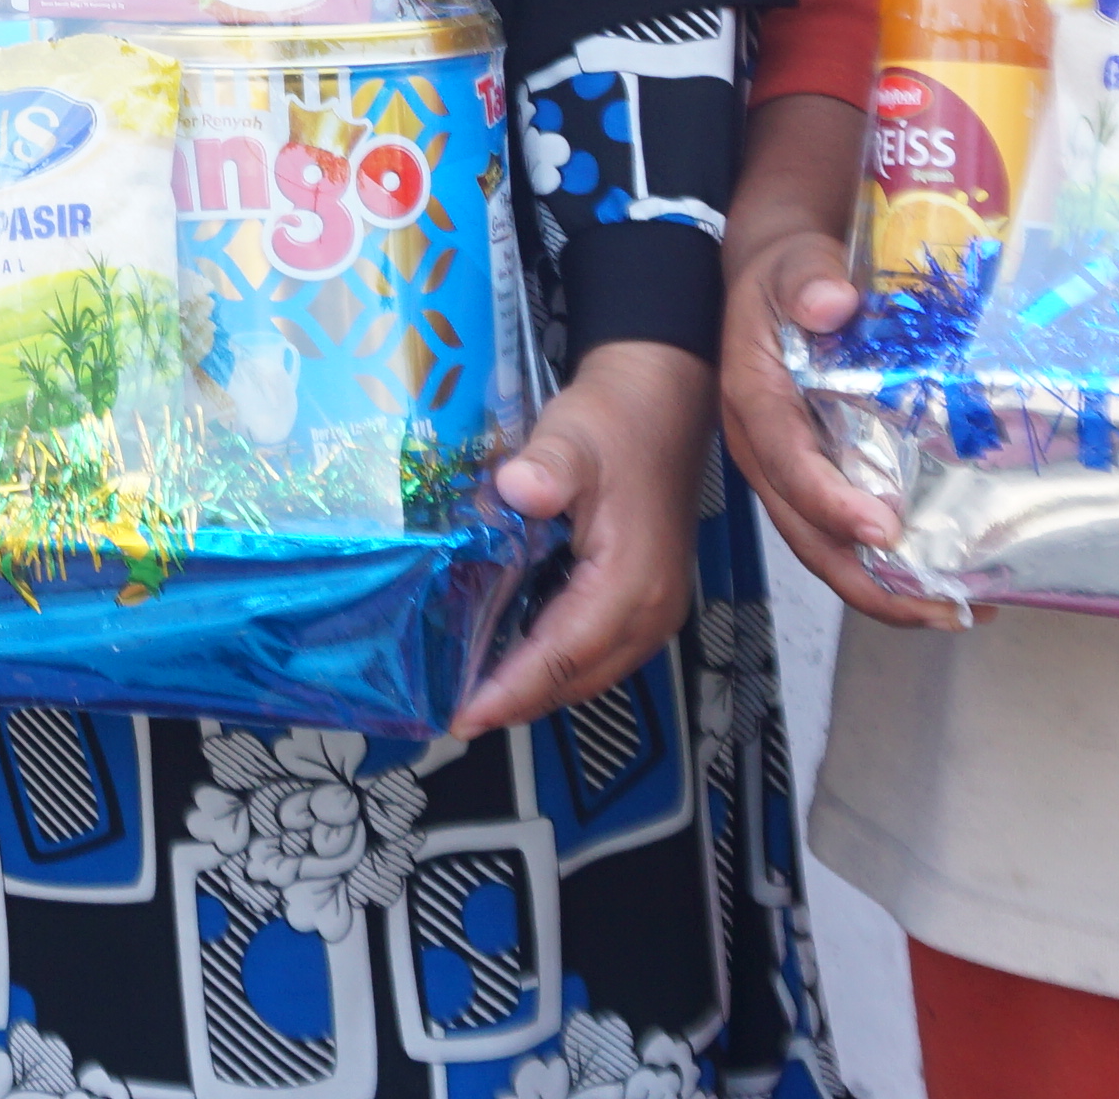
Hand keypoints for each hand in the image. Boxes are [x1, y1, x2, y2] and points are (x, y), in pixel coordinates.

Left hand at [451, 341, 711, 735]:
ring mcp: (654, 608)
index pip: (564, 656)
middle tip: (455, 713)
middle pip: (576, 678)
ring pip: (588, 671)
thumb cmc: (618, 421)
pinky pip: (596, 649)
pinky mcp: (645, 598)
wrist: (663, 401)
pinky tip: (513, 654)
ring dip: (536, 686)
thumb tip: (517, 489)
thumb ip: (546, 469)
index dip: (513, 690)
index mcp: (633, 582)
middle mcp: (652, 610)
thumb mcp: (573, 438)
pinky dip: (554, 662)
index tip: (467, 717)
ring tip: (477, 694)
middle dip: (518, 700)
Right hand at [712, 96, 963, 629]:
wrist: (773, 277)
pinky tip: (936, 579)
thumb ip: (808, 279)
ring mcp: (786, 469)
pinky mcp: (812, 476)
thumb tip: (832, 302)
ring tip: (950, 609)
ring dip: (882, 586)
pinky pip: (839, 531)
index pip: (786, 461)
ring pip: (823, 545)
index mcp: (753, 398)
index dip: (832, 502)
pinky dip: (884, 564)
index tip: (884, 527)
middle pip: (804, 530)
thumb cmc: (786, 272)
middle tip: (934, 604)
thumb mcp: (792, 260)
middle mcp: (763, 448)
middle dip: (866, 578)